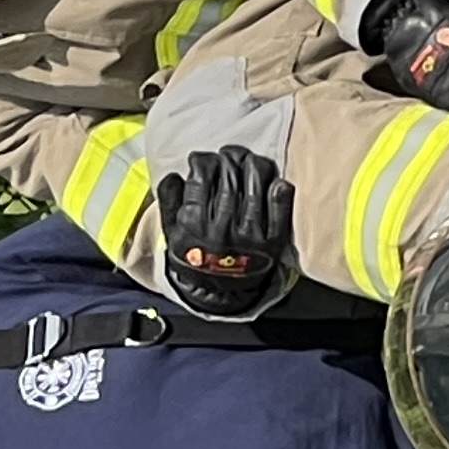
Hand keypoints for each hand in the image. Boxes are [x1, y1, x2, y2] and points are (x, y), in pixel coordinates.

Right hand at [153, 145, 295, 320]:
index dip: (203, 160)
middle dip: (228, 158)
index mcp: (193, 224)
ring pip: (255, 185)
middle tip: (228, 155)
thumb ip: (169, 201)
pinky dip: (279, 192)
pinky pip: (279, 210)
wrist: (217, 293)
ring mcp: (249, 235)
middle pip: (230, 176)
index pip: (202, 175)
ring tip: (247, 161)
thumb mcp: (171, 231)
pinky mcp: (272, 243)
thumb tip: (176, 174)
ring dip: (252, 164)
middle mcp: (222, 228)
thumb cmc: (193, 255)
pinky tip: (275, 181)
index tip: (203, 159)